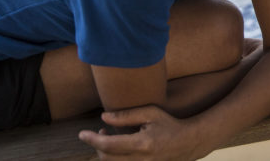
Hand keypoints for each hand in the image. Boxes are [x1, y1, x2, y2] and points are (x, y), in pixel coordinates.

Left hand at [78, 106, 203, 160]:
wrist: (187, 142)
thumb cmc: (169, 124)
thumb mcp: (150, 113)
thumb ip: (126, 115)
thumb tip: (103, 116)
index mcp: (142, 144)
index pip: (109, 145)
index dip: (92, 140)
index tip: (82, 134)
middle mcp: (141, 160)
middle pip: (107, 158)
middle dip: (97, 146)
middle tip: (100, 132)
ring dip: (104, 154)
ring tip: (108, 140)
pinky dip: (114, 159)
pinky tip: (116, 151)